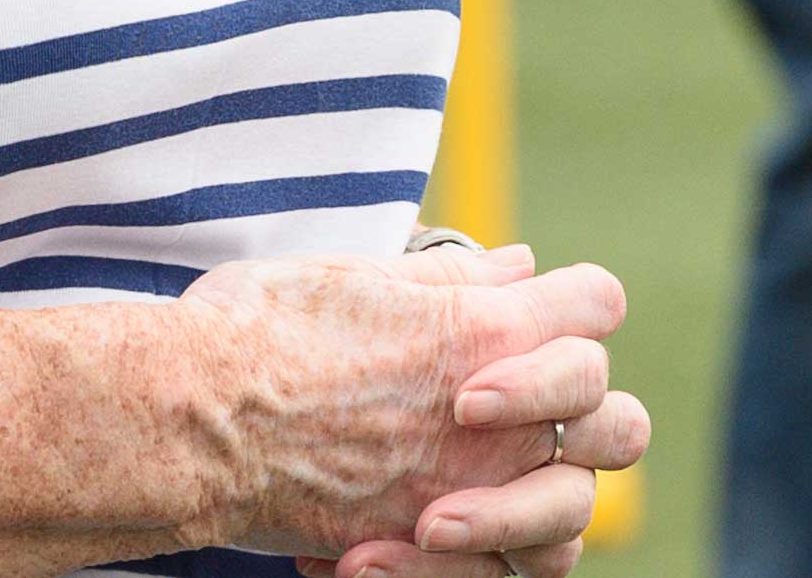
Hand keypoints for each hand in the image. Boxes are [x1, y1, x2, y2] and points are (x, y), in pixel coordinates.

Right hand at [184, 249, 644, 569]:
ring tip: (470, 481)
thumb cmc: (256, 331)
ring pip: (575, 511)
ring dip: (540, 499)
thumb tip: (522, 264)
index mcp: (482, 327)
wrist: (192, 423)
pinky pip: (508, 572)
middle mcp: (497, 415)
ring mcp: (470, 487)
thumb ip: (449, 278)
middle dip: (585, 413)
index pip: (595, 303)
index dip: (573, 303)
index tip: (533, 310)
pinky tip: (428, 530)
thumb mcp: (356, 275)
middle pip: (618, 420)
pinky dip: (485, 557)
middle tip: (511, 407)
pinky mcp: (427, 544)